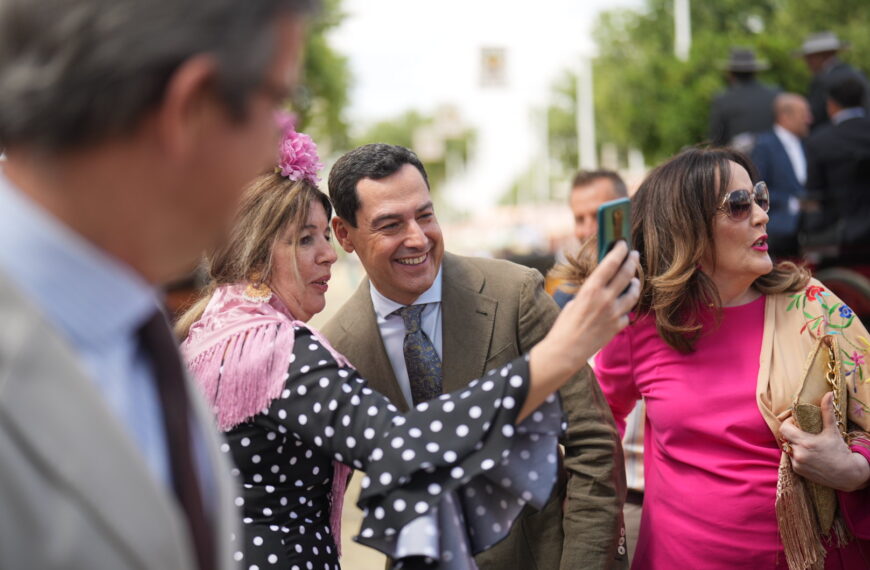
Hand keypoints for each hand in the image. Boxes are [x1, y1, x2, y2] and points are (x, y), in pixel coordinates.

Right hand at [522, 242, 638, 421]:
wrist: (566, 351)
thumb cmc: (564, 326)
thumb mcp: (574, 301)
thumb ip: (590, 291)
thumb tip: (601, 283)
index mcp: (590, 289)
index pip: (610, 264)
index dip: (619, 251)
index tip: (624, 244)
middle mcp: (605, 299)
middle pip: (626, 274)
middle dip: (632, 261)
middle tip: (634, 255)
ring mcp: (614, 313)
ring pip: (633, 292)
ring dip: (635, 283)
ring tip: (634, 279)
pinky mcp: (618, 326)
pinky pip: (627, 312)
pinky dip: (625, 308)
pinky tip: (622, 306)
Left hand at [780, 392, 869, 491]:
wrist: (847, 474)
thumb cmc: (840, 451)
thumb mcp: (832, 430)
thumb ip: (827, 412)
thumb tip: (828, 394)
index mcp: (804, 442)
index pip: (784, 428)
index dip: (789, 423)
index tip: (797, 422)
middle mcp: (798, 453)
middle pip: (785, 438)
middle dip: (791, 433)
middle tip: (802, 432)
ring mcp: (797, 463)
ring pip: (788, 448)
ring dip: (794, 444)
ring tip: (805, 443)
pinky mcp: (798, 471)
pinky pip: (791, 459)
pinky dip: (797, 455)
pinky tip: (807, 453)